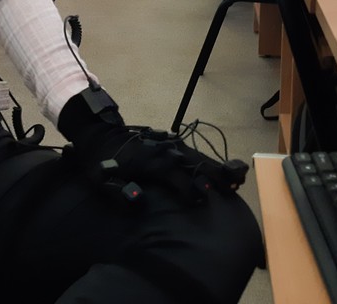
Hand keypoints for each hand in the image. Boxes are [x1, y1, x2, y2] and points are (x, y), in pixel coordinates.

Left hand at [58, 89, 247, 205]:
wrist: (99, 132)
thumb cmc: (101, 161)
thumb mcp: (103, 180)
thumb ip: (120, 193)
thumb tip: (139, 199)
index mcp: (152, 163)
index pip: (178, 178)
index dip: (189, 191)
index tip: (200, 203)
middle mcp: (165, 151)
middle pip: (195, 164)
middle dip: (215, 176)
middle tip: (234, 188)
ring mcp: (168, 143)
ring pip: (197, 155)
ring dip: (216, 167)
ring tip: (236, 179)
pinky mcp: (169, 140)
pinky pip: (193, 150)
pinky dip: (207, 159)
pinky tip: (219, 168)